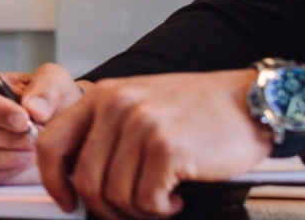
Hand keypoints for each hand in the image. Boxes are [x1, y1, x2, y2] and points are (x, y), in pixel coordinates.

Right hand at [0, 63, 84, 185]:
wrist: (60, 133)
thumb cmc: (52, 103)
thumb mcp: (57, 83)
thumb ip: (46, 88)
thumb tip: (33, 108)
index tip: (22, 120)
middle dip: (4, 137)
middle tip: (33, 139)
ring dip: (2, 157)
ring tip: (31, 153)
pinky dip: (3, 173)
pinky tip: (24, 165)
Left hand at [35, 71, 269, 219]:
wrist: (252, 102)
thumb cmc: (200, 110)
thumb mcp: (141, 106)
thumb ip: (106, 134)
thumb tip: (77, 181)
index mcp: (103, 96)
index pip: (51, 143)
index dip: (54, 181)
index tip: (67, 201)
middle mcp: (116, 106)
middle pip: (85, 181)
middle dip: (108, 208)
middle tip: (135, 209)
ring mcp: (141, 125)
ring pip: (114, 197)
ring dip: (139, 211)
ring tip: (162, 198)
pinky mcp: (166, 148)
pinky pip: (146, 202)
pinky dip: (162, 210)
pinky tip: (177, 196)